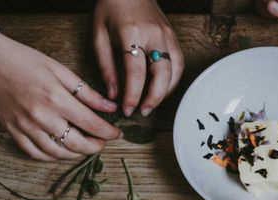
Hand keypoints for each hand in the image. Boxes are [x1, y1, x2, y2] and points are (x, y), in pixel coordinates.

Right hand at [0, 32, 121, 160]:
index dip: (109, 133)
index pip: (91, 125)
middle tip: (102, 143)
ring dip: (76, 154)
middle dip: (95, 147)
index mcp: (56, 98)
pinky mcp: (13, 132)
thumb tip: (110, 108)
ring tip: (85, 147)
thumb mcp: (60, 70)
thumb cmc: (24, 61)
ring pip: (58, 153)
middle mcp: (41, 116)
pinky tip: (62, 150)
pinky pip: (36, 154)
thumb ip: (86, 93)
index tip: (117, 133)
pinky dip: (52, 157)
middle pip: (77, 144)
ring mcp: (25, 127)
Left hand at [93, 0, 183, 116]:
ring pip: (174, 71)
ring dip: (165, 91)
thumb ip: (106, 67)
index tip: (127, 110)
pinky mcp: (173, 37)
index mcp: (131, 33)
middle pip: (161, 74)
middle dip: (153, 98)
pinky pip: (179, 63)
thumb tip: (113, 95)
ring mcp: (167, 35)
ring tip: (151, 103)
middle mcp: (154, 34)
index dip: (132, 95)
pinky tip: (161, 89)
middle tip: (143, 112)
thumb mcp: (99, 36)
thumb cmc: (110, 10)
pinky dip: (172, 80)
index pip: (136, 72)